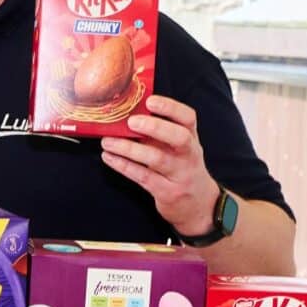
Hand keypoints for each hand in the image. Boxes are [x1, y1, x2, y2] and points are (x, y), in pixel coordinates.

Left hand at [101, 95, 220, 237]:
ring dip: (129, 149)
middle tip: (131, 122)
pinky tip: (108, 157)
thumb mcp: (180, 148)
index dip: (170, 108)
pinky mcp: (167, 192)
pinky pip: (143, 177)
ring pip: (157, 159)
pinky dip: (123, 166)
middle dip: (155, 128)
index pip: (188, 118)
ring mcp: (180, 175)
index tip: (150, 101)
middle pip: (179, 138)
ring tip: (107, 142)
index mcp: (191, 138)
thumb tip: (128, 111)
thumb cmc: (182, 168)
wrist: (199, 205)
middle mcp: (189, 155)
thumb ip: (161, 131)